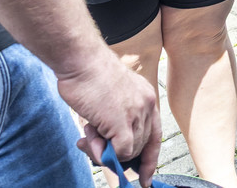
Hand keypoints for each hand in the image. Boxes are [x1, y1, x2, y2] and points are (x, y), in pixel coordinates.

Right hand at [57, 50, 160, 184]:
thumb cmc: (89, 76)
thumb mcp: (111, 99)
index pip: (155, 136)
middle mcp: (147, 105)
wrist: (81, 61)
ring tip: (88, 132)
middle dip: (116, 153)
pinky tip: (90, 138)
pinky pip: (120, 153)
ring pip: (129, 152)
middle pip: (140, 146)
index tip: (146, 178)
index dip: (150, 160)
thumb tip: (106, 150)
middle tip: (94, 144)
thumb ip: (114, 122)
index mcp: (147, 98)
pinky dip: (103, 153)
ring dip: (104, 149)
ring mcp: (137, 114)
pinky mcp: (122, 123)